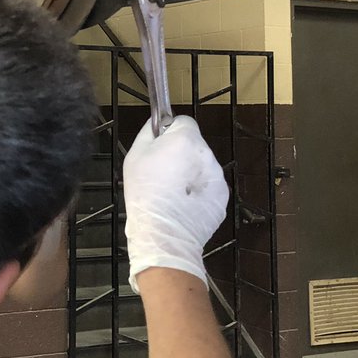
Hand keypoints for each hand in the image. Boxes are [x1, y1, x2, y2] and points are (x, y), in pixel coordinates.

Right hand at [123, 116, 228, 292]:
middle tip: (163, 175)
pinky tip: (184, 207)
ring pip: (202, 167)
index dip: (169, 133)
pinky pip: (209, 188)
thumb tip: (159, 124)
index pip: (183, 121)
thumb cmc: (144, 193)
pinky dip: (200, 194)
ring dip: (192, 174)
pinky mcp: (222, 198)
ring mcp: (218, 177)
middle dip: (182, 154)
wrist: (163, 236)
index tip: (159, 149)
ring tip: (174, 195)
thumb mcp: (134, 155)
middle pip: (194, 145)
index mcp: (186, 139)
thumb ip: (150, 132)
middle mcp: (207, 154)